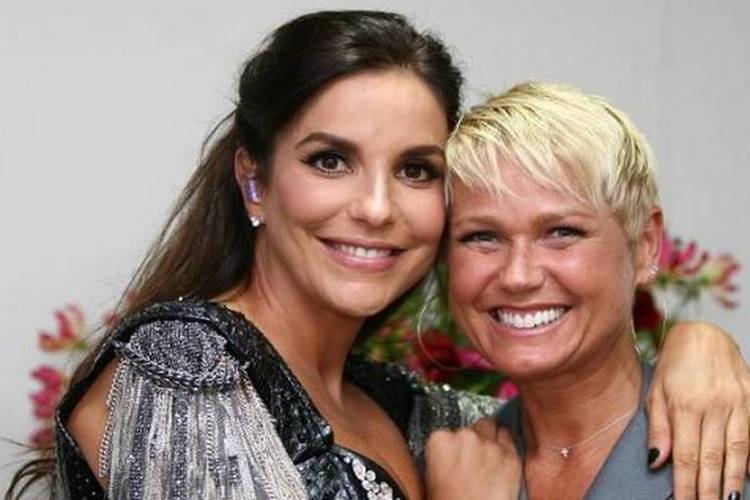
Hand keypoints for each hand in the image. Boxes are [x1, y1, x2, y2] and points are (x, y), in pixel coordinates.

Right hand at [425, 418, 521, 499]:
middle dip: (474, 441)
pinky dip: (506, 449)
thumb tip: (451, 453)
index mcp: (439, 442)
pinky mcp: (511, 456)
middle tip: (473, 461)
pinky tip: (501, 465)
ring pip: (492, 428)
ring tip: (488, 461)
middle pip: (472, 426)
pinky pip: (510, 439)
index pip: (447, 432)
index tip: (456, 456)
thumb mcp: (432, 479)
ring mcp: (490, 446)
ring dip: (490, 441)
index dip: (453, 445)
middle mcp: (465, 437)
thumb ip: (442, 457)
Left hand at [648, 321, 749, 499]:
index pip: (686, 455)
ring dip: (733, 480)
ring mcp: (737, 402)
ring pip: (737, 450)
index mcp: (685, 404)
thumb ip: (658, 428)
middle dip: (710, 490)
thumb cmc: (674, 365)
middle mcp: (714, 405)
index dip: (686, 484)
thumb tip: (656, 462)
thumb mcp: (656, 392)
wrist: (703, 334)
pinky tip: (745, 475)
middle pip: (713, 458)